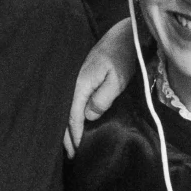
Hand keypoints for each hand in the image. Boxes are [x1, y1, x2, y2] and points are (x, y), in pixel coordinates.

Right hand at [69, 17, 136, 149]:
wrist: (125, 35)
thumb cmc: (124, 56)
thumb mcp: (117, 79)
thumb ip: (102, 98)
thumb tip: (88, 116)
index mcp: (80, 83)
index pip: (72, 115)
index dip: (73, 134)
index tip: (76, 150)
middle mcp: (74, 82)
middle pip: (64, 113)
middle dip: (66, 135)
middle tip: (70, 155)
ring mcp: (77, 79)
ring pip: (67, 108)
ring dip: (67, 127)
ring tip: (70, 144)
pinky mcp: (82, 78)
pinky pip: (73, 101)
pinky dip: (72, 115)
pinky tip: (76, 124)